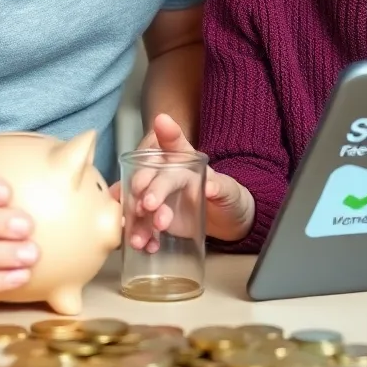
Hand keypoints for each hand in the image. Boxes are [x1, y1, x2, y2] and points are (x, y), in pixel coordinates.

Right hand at [110, 114, 254, 249]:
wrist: (226, 223)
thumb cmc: (228, 199)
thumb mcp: (230, 192)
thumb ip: (222, 187)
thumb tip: (210, 185)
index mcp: (185, 162)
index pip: (176, 144)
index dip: (168, 133)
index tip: (162, 121)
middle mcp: (167, 175)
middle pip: (152, 175)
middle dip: (147, 188)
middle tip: (148, 205)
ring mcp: (157, 197)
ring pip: (138, 201)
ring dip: (136, 218)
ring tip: (140, 237)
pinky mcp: (152, 219)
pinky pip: (138, 224)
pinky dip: (137, 234)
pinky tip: (144, 245)